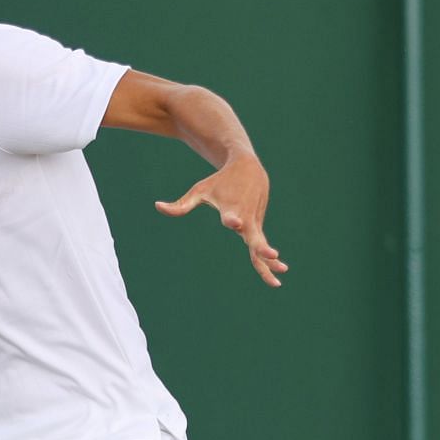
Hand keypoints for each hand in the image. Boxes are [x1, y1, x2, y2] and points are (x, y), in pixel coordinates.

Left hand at [155, 154, 287, 285]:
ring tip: (282, 270)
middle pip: (254, 235)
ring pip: (261, 245)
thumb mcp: (199, 190)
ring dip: (270, 259)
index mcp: (231, 209)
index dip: (232, 220)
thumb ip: (180, 205)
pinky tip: (279, 271)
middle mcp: (245, 217)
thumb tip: (157, 206)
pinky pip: (262, 246)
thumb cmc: (220, 181)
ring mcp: (253, 224)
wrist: (249, 168)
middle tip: (271, 253)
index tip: (234, 222)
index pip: (232, 217)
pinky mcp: (257, 227)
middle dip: (262, 245)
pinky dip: (270, 259)